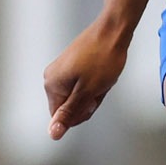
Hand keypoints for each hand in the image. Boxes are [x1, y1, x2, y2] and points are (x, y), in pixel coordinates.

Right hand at [42, 19, 131, 140]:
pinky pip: (82, 84)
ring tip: (102, 79)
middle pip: (69, 107)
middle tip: (99, 87)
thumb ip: (69, 114)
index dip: (80, 113)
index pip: (60, 117)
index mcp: (52, 85)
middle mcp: (52, 77)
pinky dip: (94, 83)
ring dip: (93, 93)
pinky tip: (102, 74)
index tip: (92, 100)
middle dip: (87, 102)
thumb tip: (53, 133)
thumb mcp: (87, 92)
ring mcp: (62, 69)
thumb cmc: (102, 58)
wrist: (113, 31)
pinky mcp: (72, 64)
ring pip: (78, 96)